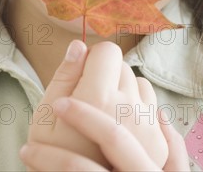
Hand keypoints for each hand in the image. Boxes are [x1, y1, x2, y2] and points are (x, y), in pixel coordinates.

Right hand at [24, 40, 167, 167]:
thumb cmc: (50, 155)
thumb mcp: (44, 116)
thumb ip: (64, 76)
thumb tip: (79, 45)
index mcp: (99, 99)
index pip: (108, 50)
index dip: (91, 59)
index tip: (80, 76)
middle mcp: (129, 110)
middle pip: (123, 66)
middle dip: (106, 75)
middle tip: (88, 99)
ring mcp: (147, 128)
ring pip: (140, 83)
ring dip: (124, 90)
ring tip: (104, 112)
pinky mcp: (158, 144)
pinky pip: (152, 107)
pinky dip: (137, 108)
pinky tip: (118, 124)